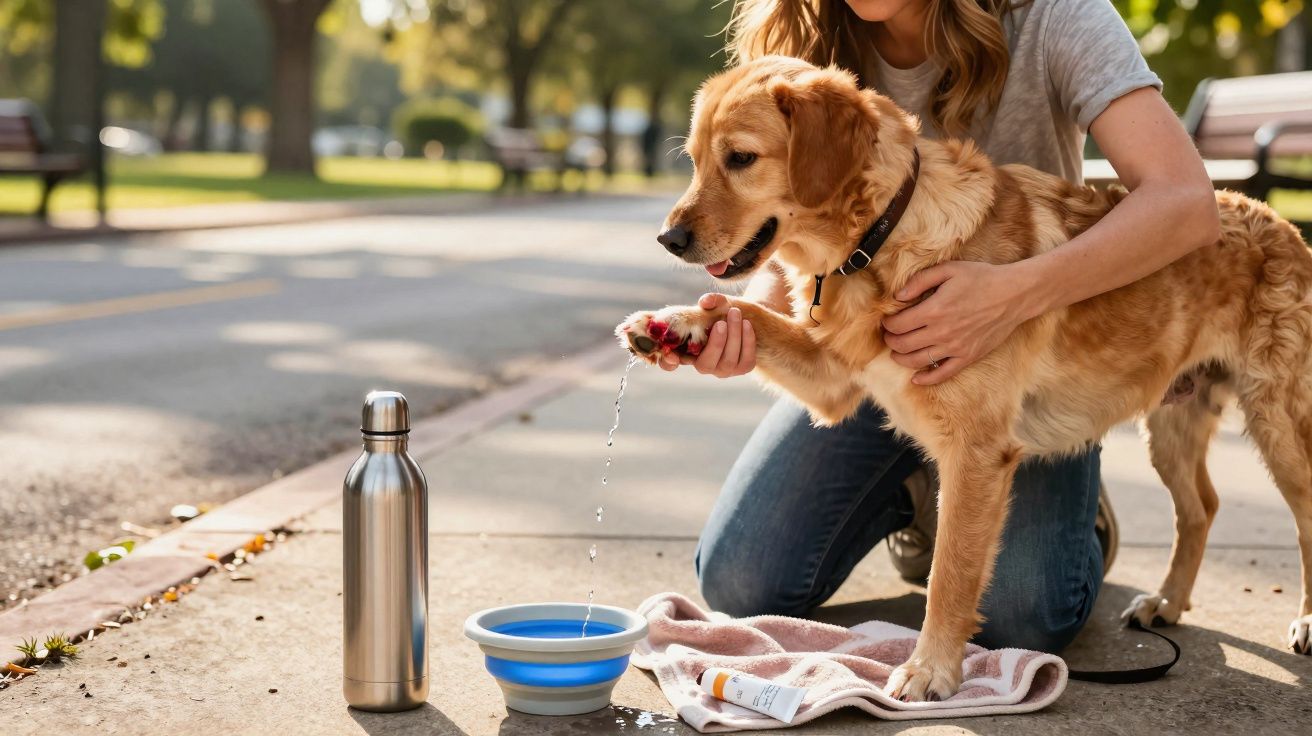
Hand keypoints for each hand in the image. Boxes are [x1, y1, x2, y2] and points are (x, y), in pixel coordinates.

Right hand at [658, 293, 755, 376]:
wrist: (745, 316)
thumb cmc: (722, 312)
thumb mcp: (715, 304)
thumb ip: (709, 301)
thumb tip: (705, 301)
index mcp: (686, 350)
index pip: (669, 364)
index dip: (668, 362)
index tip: (672, 356)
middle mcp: (703, 364)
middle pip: (705, 365)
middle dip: (715, 344)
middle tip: (721, 322)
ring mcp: (723, 369)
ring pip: (728, 362)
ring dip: (733, 337)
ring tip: (735, 313)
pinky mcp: (742, 368)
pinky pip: (746, 361)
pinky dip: (747, 341)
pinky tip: (746, 324)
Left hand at [882, 261, 1040, 384]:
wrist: (1014, 294)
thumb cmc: (982, 278)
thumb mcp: (949, 269)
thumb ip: (920, 281)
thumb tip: (898, 296)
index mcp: (934, 310)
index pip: (897, 325)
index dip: (887, 324)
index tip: (887, 321)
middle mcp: (942, 332)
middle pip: (903, 345)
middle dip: (890, 341)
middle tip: (890, 336)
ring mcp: (955, 347)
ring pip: (917, 361)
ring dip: (901, 359)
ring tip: (897, 353)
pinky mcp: (968, 356)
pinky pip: (943, 374)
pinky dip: (926, 379)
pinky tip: (916, 379)